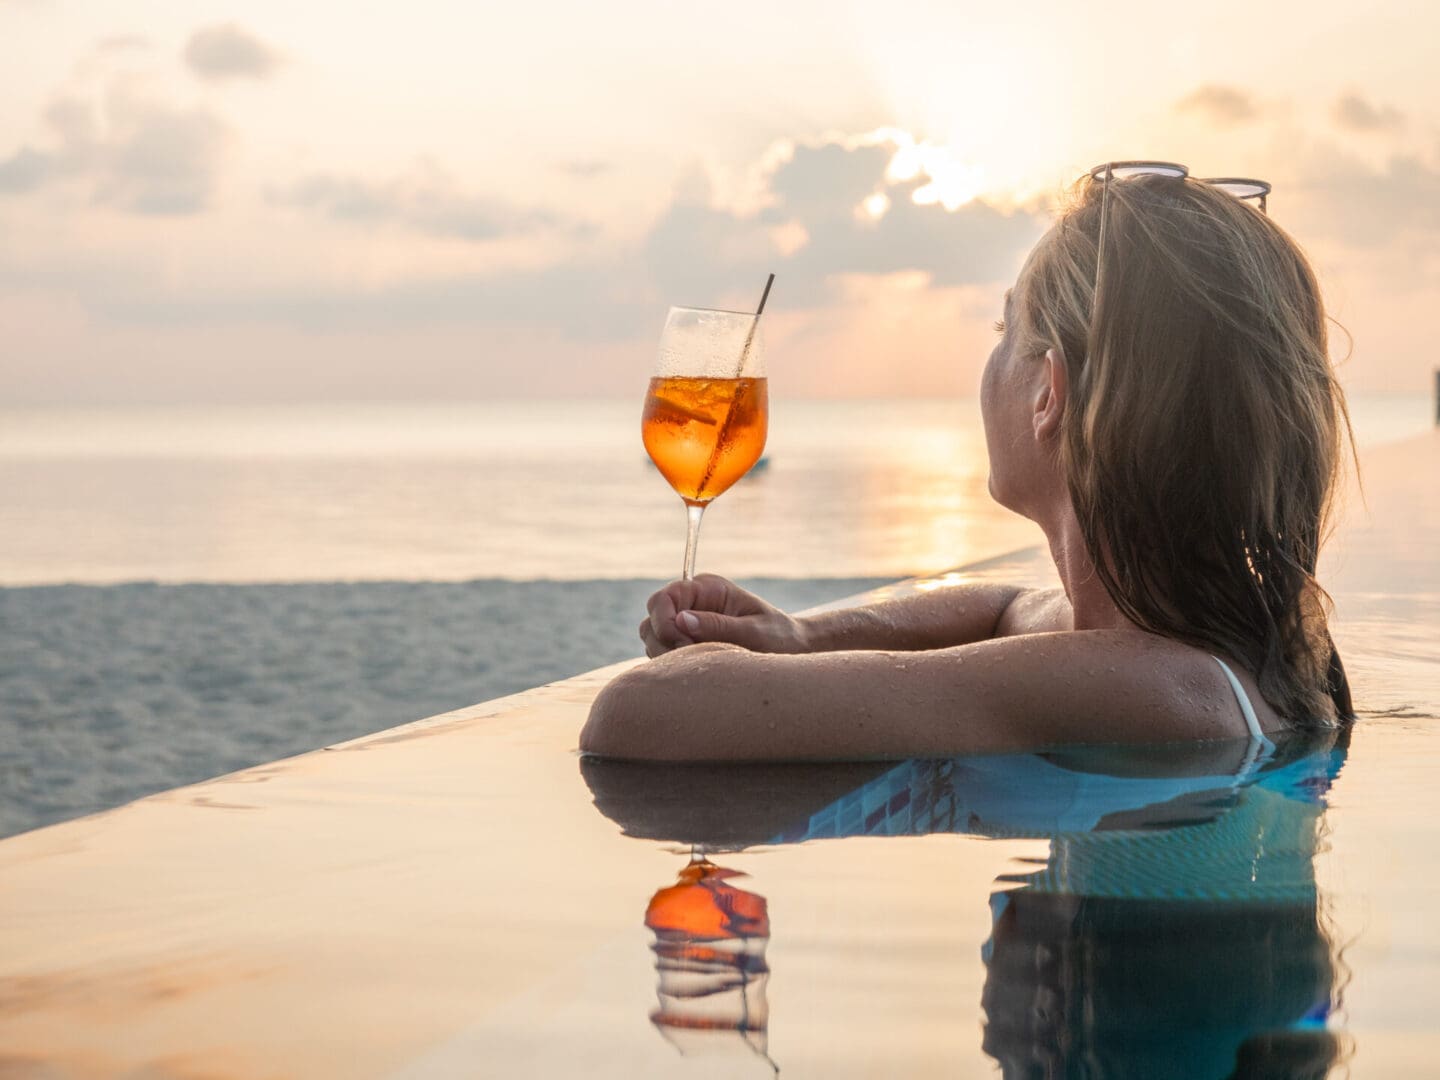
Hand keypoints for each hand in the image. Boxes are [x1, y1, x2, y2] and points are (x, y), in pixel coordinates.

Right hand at [640, 574, 806, 657]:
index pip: (664, 598)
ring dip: (668, 656)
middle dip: (664, 643)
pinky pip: (664, 656)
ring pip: (653, 640)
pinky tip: (699, 672)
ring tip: (702, 666)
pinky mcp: (687, 645)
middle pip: (652, 620)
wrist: (793, 650)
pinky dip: (674, 666)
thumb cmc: (779, 637)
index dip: (664, 621)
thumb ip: (718, 626)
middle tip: (692, 659)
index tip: (681, 643)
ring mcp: (687, 625)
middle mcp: (692, 603)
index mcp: (707, 588)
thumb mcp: (754, 632)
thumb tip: (682, 621)